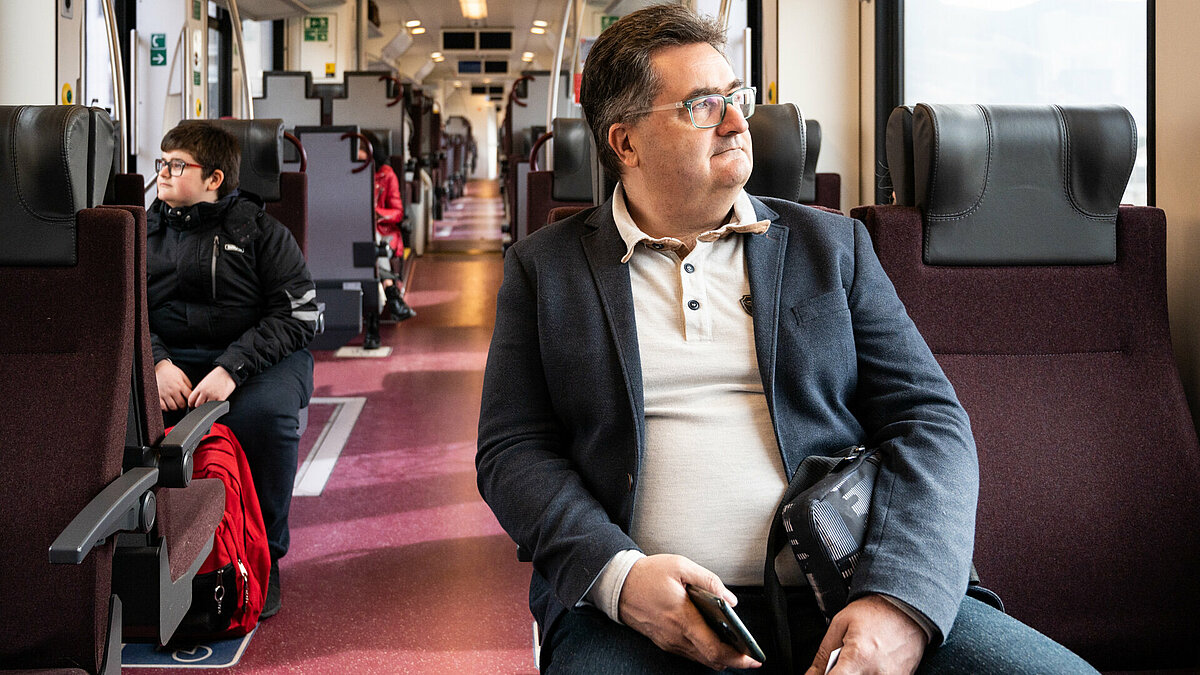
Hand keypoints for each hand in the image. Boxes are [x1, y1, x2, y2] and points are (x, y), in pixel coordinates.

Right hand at [155, 360, 192, 410]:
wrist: (159, 368)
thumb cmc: (171, 371)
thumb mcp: (182, 375)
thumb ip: (188, 384)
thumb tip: (191, 392)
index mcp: (180, 385)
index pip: (189, 397)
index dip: (191, 400)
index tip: (190, 401)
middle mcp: (173, 390)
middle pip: (181, 404)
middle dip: (184, 406)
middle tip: (183, 404)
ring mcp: (164, 394)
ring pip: (173, 407)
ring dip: (176, 408)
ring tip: (176, 404)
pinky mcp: (158, 396)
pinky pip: (163, 407)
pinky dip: (166, 408)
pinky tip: (168, 404)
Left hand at [187, 366, 236, 407]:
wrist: (228, 372)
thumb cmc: (217, 375)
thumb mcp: (205, 381)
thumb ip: (200, 390)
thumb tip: (197, 399)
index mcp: (200, 387)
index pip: (191, 399)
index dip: (191, 404)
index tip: (192, 405)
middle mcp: (205, 392)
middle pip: (197, 405)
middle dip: (199, 406)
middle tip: (201, 406)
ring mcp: (213, 396)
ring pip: (206, 407)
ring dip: (207, 407)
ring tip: (209, 405)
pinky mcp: (221, 398)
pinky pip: (216, 406)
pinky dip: (215, 406)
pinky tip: (216, 404)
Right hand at [617, 554, 761, 670]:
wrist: (618, 584)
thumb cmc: (647, 574)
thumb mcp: (680, 566)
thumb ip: (709, 581)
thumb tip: (730, 599)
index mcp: (683, 618)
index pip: (714, 649)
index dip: (737, 657)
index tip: (752, 657)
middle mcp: (675, 635)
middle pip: (711, 659)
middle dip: (733, 660)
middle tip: (748, 654)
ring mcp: (668, 641)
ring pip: (700, 658)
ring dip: (718, 655)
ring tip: (734, 646)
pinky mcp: (663, 641)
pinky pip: (688, 653)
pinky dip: (704, 651)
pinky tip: (711, 639)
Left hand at [805, 595, 925, 674]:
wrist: (907, 607)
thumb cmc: (876, 612)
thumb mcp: (840, 624)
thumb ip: (823, 654)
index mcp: (858, 657)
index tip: (825, 673)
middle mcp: (876, 673)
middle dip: (841, 673)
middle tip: (843, 662)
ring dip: (856, 672)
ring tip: (858, 660)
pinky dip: (870, 672)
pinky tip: (870, 662)